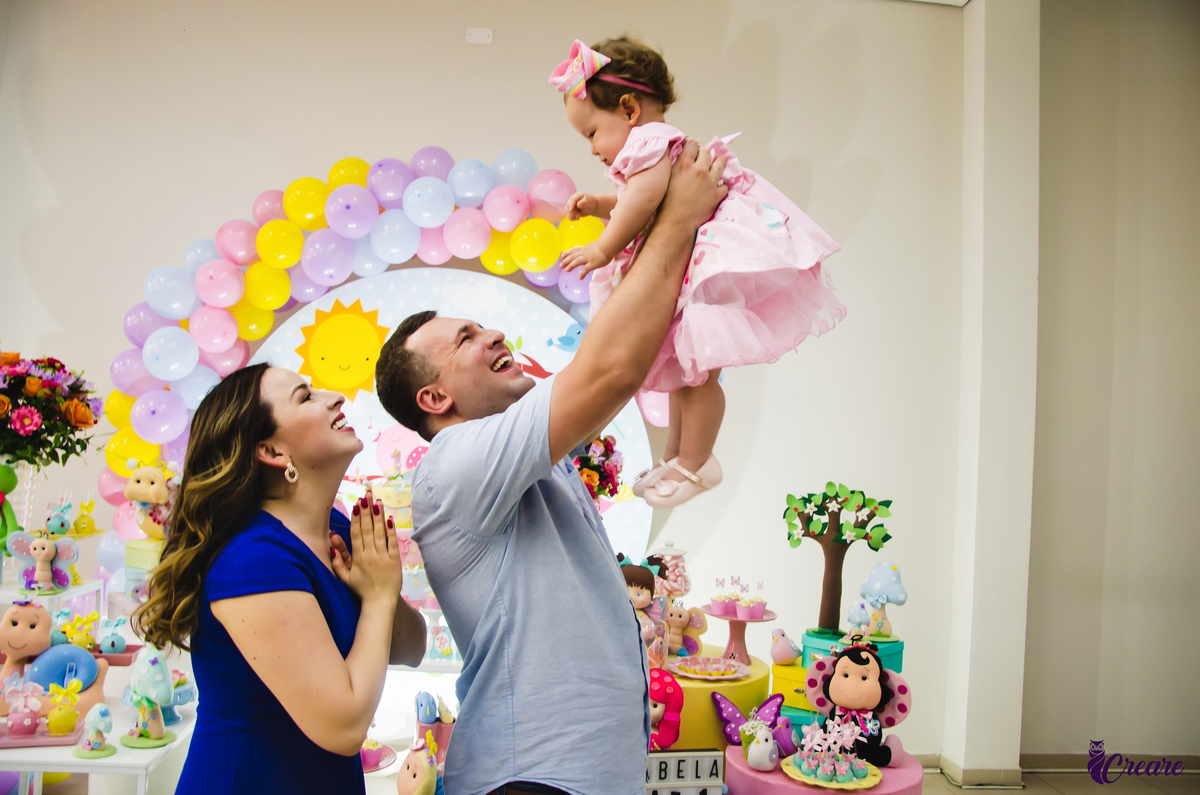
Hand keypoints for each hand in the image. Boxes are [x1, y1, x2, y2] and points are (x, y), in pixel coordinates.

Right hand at [331, 487, 400, 605]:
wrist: (379, 603)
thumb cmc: (361, 590)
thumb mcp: (344, 577)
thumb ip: (337, 560)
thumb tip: (332, 542)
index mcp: (357, 558)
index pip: (356, 534)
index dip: (357, 518)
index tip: (357, 504)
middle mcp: (370, 555)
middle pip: (368, 529)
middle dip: (367, 511)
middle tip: (367, 495)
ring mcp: (383, 557)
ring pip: (380, 533)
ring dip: (378, 516)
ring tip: (377, 501)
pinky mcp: (394, 560)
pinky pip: (392, 542)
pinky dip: (391, 530)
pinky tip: (389, 518)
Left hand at [560, 242, 609, 276]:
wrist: (608, 245)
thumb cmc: (606, 245)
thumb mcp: (595, 245)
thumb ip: (591, 249)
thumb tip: (590, 251)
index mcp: (586, 248)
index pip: (575, 250)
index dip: (568, 253)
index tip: (562, 255)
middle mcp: (585, 253)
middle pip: (573, 256)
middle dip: (566, 260)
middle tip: (560, 265)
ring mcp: (588, 258)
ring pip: (577, 261)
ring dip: (571, 266)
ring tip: (567, 270)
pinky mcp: (593, 263)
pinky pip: (586, 269)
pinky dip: (582, 273)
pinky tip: (580, 278)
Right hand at [566, 192, 598, 219]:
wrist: (591, 206)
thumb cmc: (591, 202)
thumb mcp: (588, 201)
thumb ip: (584, 202)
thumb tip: (578, 204)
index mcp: (576, 195)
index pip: (572, 200)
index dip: (571, 205)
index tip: (571, 210)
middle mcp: (572, 200)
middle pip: (568, 206)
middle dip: (573, 212)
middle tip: (579, 215)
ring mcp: (570, 205)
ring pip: (567, 211)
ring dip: (572, 215)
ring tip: (578, 217)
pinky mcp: (570, 211)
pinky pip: (568, 215)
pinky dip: (572, 218)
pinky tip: (577, 218)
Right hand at [657, 138, 727, 230]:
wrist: (676, 222)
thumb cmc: (666, 203)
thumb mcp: (666, 178)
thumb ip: (674, 165)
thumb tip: (677, 156)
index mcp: (685, 165)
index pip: (692, 144)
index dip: (691, 143)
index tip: (691, 145)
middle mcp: (700, 170)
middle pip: (706, 152)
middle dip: (704, 152)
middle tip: (702, 156)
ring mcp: (711, 182)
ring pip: (720, 164)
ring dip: (719, 161)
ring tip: (719, 161)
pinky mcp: (717, 194)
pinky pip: (724, 186)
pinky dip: (722, 185)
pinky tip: (719, 186)